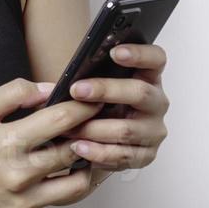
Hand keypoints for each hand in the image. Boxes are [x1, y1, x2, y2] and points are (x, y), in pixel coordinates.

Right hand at [0, 78, 101, 207]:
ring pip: (76, 183)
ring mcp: (22, 201)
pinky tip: (57, 169)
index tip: (97, 100)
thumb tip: (51, 89)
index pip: (62, 120)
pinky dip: (62, 183)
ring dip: (84, 165)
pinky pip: (55, 199)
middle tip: (97, 123)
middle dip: (90, 135)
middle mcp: (18, 175)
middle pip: (74, 151)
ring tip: (83, 149)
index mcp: (7, 142)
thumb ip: (15, 93)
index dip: (85, 108)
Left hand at [62, 43, 169, 174]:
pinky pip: (122, 155)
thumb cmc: (99, 109)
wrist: (102, 143)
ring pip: (127, 129)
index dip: (139, 54)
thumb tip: (51, 87)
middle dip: (106, 90)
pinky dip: (98, 153)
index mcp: (148, 78)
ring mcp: (154, 130)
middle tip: (77, 90)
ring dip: (95, 128)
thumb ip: (82, 82)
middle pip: (139, 93)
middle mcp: (156, 102)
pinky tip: (79, 148)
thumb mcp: (96, 90)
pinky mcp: (146, 155)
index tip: (115, 52)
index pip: (155, 59)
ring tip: (70, 128)